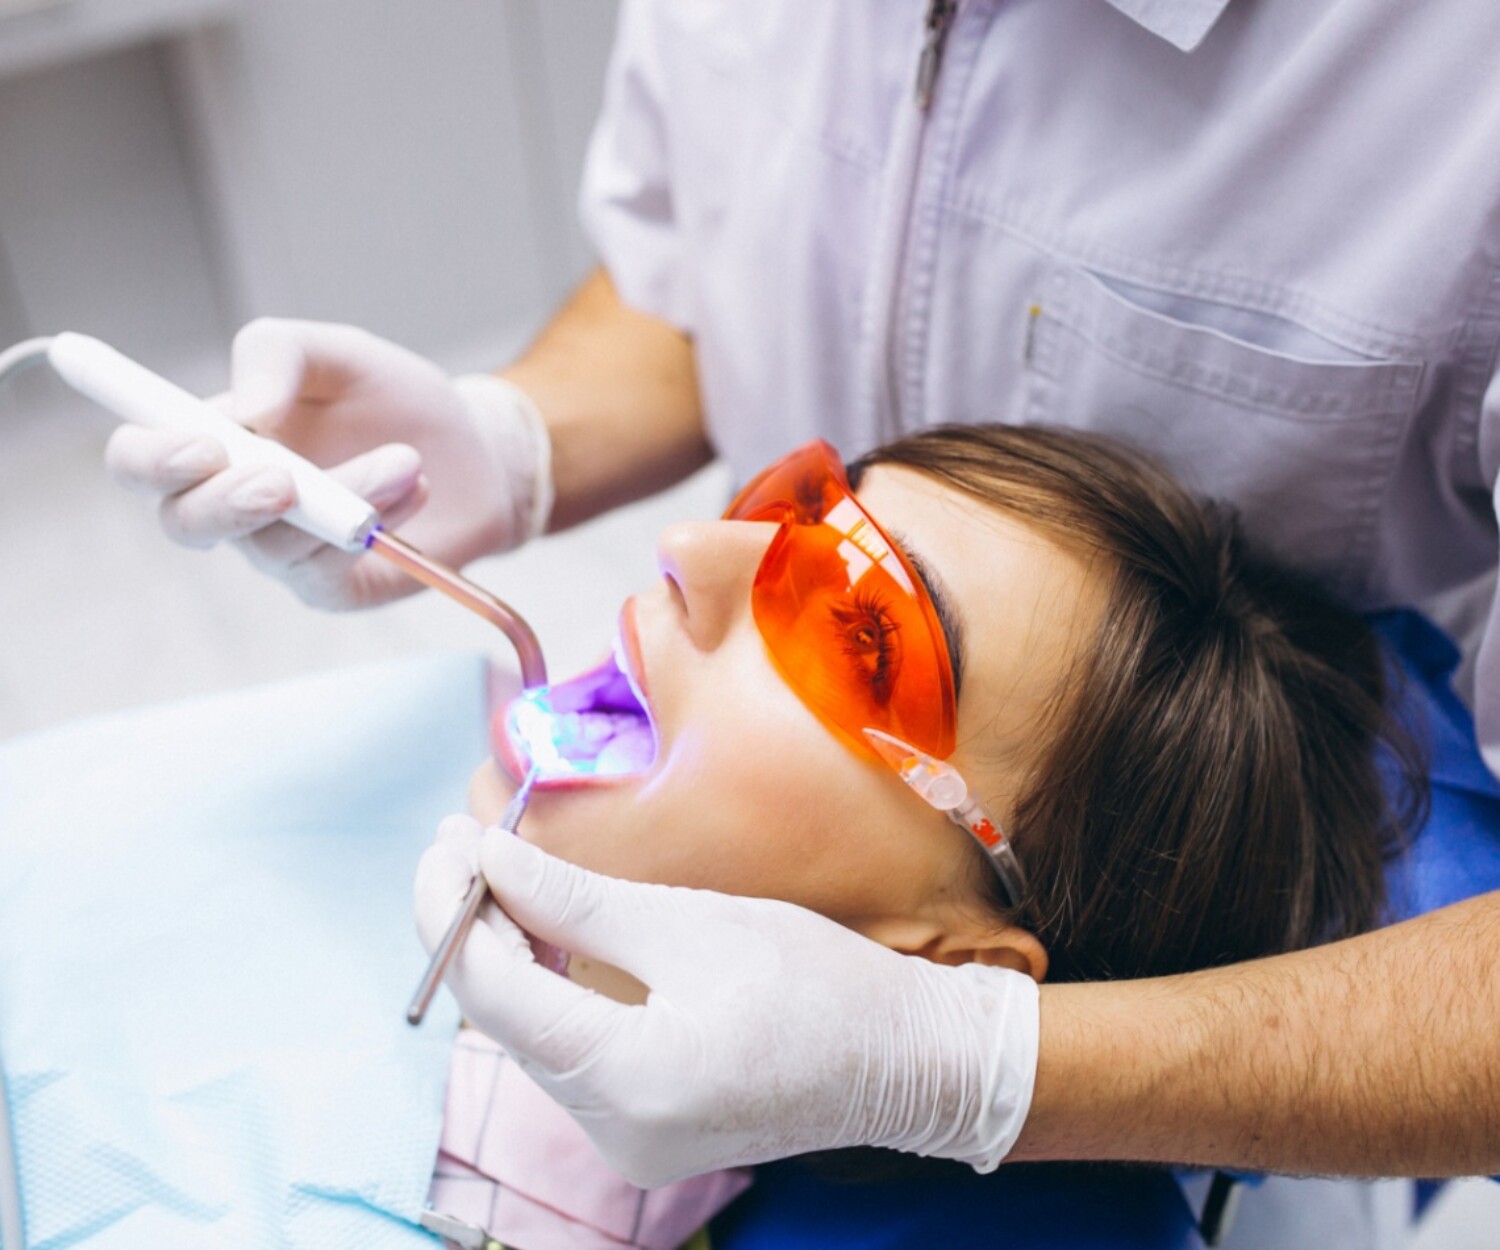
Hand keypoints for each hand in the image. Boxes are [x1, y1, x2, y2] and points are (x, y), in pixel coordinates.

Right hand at [105, 319, 551, 608]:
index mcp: (216, 440)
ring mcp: (282, 551)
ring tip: (407, 460)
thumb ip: (277, 355)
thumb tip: (246, 413)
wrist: (477, 449)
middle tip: (283, 480)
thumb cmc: (393, 400)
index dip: (151, 459)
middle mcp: (235, 502)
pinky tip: (415, 488)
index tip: (204, 445)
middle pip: (184, 523)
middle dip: (228, 503)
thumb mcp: (337, 352)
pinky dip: (374, 522)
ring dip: (343, 495)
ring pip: (275, 542)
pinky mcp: (331, 587)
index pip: (142, 461)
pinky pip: (328, 569)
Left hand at [413, 817, 1039, 1187]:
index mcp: (628, 1079)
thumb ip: (576, 901)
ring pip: (530, 1038)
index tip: (445, 841)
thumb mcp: (693, 924)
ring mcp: (626, 1142)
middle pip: (503, 1020)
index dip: (453, 911)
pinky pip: (568, 1056)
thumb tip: (489, 859)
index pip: (495, 992)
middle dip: (471, 929)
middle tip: (460, 842)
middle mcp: (613, 1130)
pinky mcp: (643, 1131)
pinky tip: (540, 935)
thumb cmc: (819, 983)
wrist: (905, 1061)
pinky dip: (546, 993)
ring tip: (492, 873)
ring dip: (505, 957)